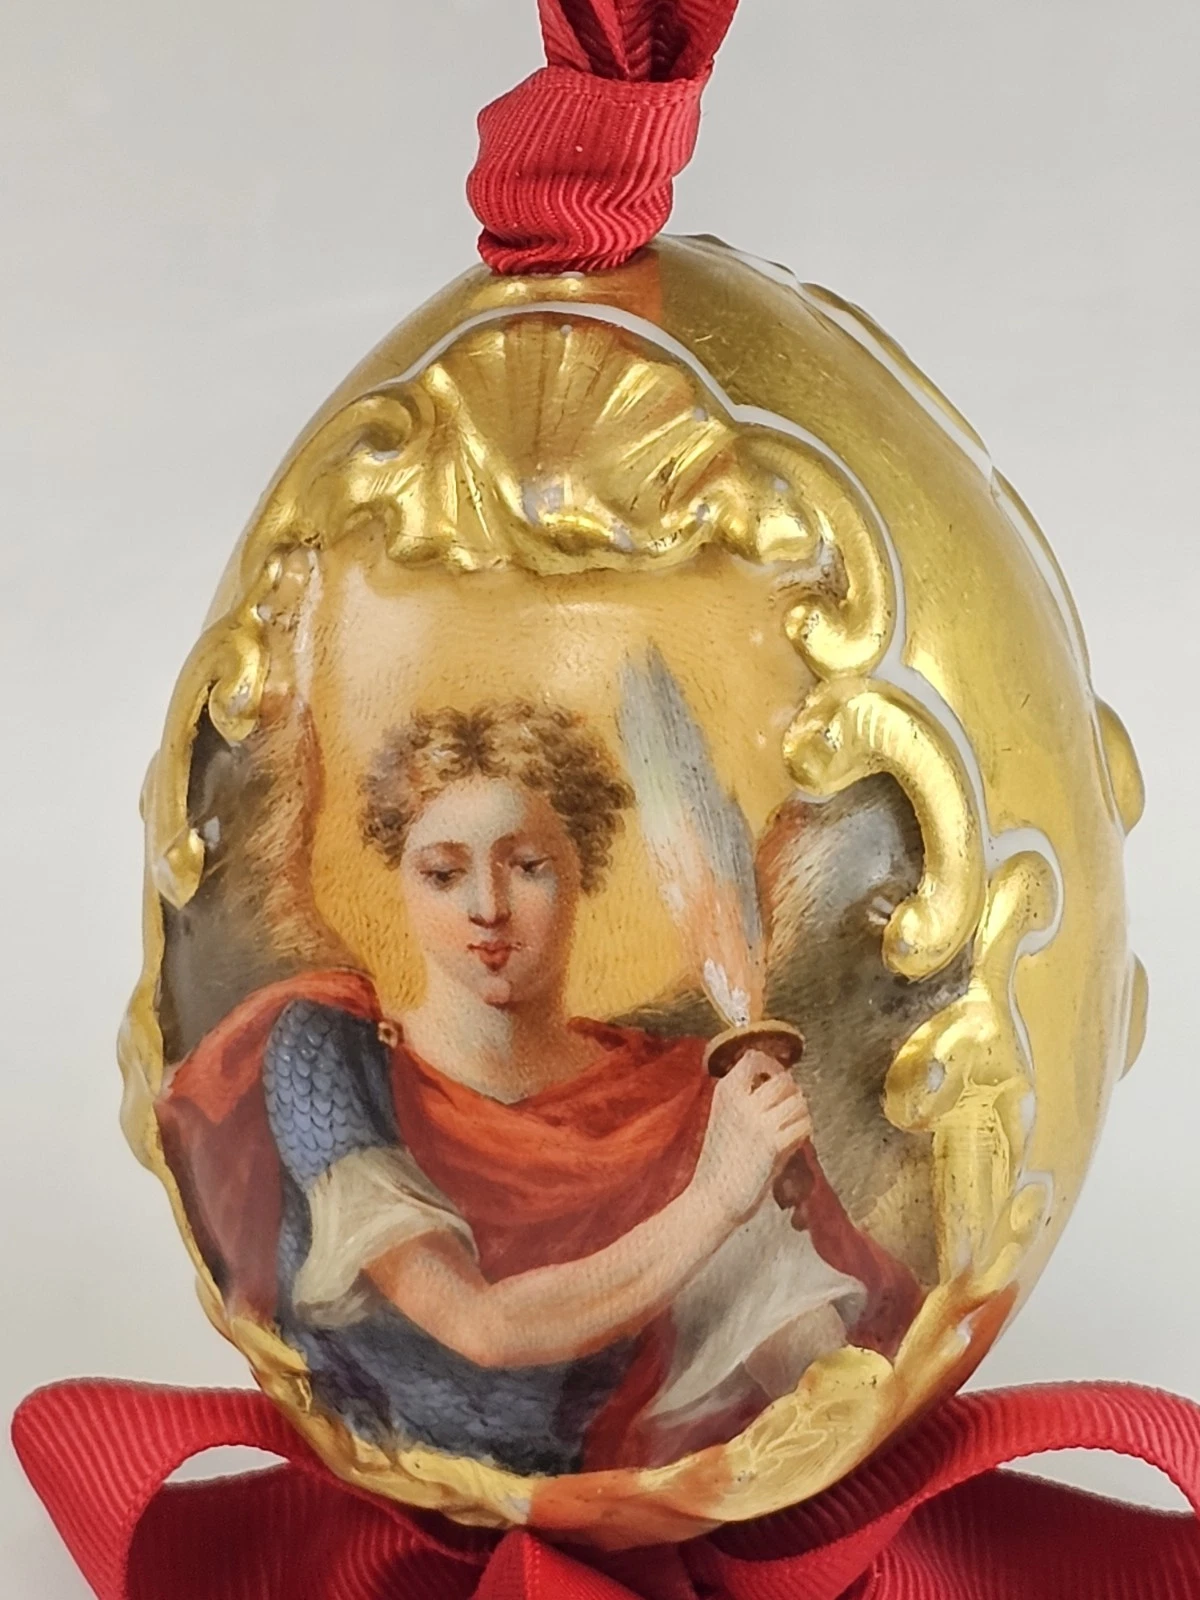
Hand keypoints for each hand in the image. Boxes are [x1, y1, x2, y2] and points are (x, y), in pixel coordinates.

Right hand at [692, 1049, 812, 1226]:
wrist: (712, 1198)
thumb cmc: (720, 1162)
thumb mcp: (727, 1118)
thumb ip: (751, 1100)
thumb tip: (785, 1086)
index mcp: (725, 1091)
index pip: (754, 1058)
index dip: (773, 1065)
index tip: (777, 1079)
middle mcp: (741, 1101)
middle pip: (784, 1079)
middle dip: (792, 1092)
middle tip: (790, 1110)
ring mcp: (758, 1121)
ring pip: (798, 1101)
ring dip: (801, 1112)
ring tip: (793, 1126)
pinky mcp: (773, 1144)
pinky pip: (804, 1125)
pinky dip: (804, 1132)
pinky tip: (794, 1142)